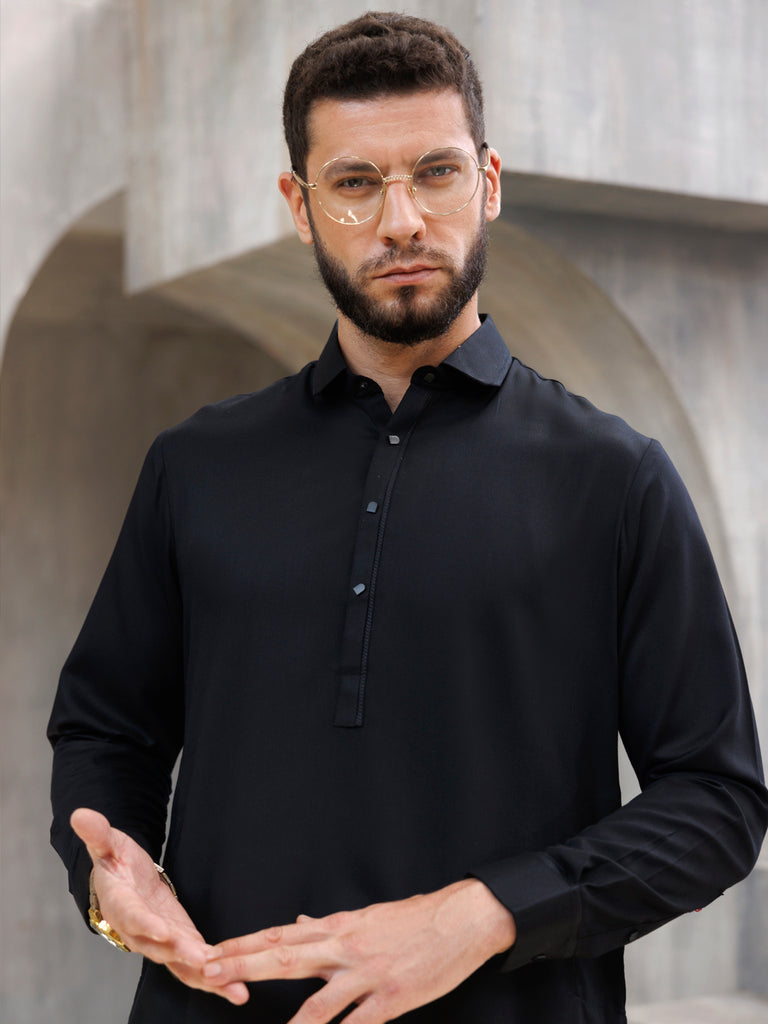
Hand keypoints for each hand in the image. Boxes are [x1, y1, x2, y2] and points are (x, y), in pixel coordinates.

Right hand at [70, 808, 247, 1005]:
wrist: (124, 882)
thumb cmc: (116, 863)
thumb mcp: (108, 845)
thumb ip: (98, 834)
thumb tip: (80, 814)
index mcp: (122, 906)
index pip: (134, 917)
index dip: (148, 926)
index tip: (164, 932)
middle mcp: (140, 932)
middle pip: (162, 948)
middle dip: (185, 957)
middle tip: (207, 964)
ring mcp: (161, 942)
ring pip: (183, 965)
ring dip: (208, 979)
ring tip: (235, 990)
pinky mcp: (180, 944)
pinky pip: (196, 966)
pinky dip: (216, 978)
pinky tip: (239, 988)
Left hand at [202, 878, 515, 1022]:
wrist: (461, 919)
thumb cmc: (414, 918)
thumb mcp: (367, 916)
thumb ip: (328, 926)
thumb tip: (296, 923)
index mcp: (338, 927)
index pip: (281, 936)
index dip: (245, 944)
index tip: (214, 950)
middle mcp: (344, 947)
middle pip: (285, 957)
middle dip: (244, 965)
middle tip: (209, 969)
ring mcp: (367, 974)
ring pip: (317, 1002)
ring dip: (287, 1023)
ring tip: (257, 1020)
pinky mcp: (391, 999)